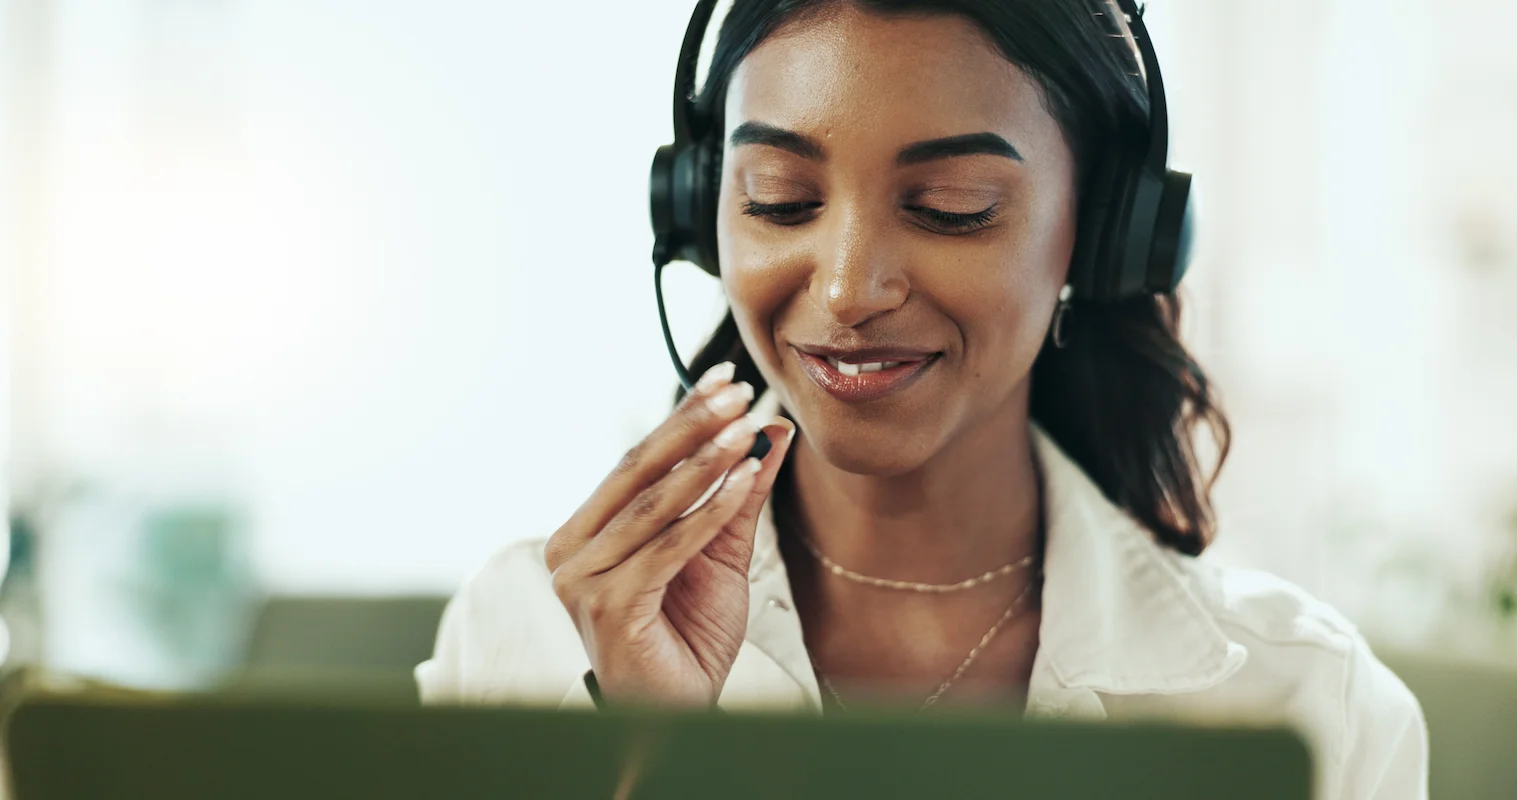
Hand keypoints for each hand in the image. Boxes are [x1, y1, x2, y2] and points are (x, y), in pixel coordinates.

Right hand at [544, 362, 795, 706]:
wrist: (675, 714)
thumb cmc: (688, 639)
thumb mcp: (720, 556)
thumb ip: (738, 496)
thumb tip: (769, 431)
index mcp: (587, 531)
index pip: (638, 462)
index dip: (682, 416)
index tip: (725, 377)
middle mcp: (571, 549)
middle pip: (639, 472)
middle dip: (693, 426)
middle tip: (738, 390)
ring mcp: (581, 578)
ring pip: (655, 505)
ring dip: (707, 462)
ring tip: (748, 426)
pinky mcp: (607, 605)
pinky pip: (669, 546)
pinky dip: (710, 510)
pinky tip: (744, 479)